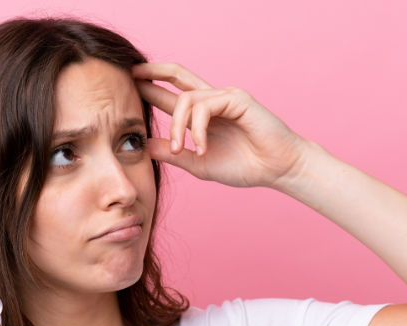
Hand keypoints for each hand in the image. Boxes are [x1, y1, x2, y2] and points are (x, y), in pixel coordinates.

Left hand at [132, 62, 315, 189]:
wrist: (276, 170)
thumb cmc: (244, 166)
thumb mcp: (199, 163)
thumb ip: (174, 154)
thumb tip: (144, 146)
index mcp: (204, 114)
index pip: (173, 94)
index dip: (152, 87)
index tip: (130, 86)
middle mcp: (213, 100)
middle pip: (178, 76)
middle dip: (153, 73)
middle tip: (132, 75)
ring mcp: (225, 96)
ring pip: (185, 100)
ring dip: (176, 127)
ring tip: (179, 150)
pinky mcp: (236, 98)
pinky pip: (204, 107)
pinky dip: (197, 129)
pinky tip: (201, 148)